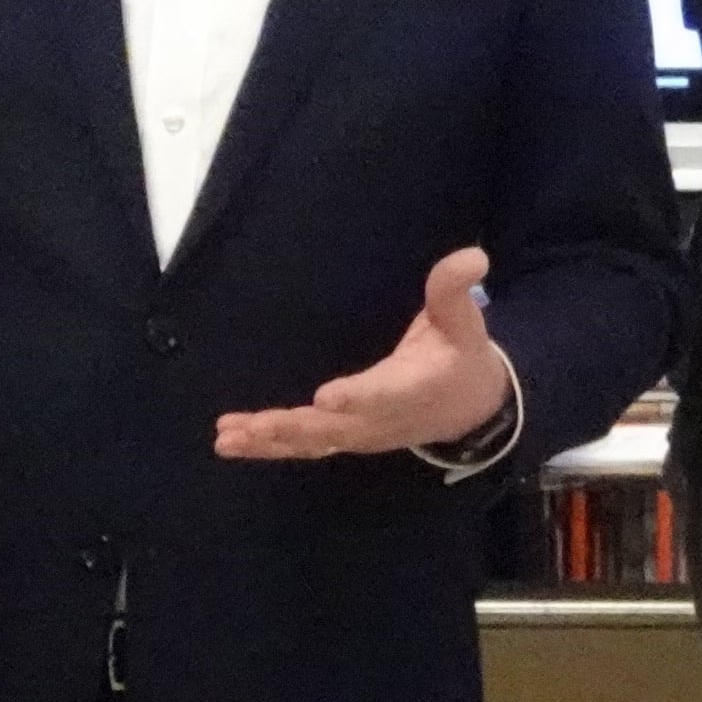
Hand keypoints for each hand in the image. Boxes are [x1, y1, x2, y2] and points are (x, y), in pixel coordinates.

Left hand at [214, 249, 510, 462]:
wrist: (471, 409)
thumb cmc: (461, 357)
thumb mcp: (465, 321)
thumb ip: (454, 289)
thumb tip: (473, 256)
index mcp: (413, 388)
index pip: (384, 394)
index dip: (357, 398)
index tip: (326, 398)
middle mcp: (383, 419)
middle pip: (335, 428)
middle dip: (293, 427)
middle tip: (253, 425)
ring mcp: (361, 434)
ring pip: (313, 441)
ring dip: (271, 440)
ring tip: (229, 436)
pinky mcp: (345, 439)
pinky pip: (305, 446)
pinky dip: (269, 446)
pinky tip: (231, 440)